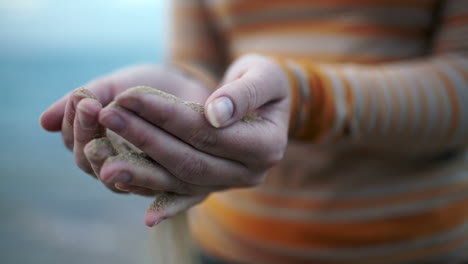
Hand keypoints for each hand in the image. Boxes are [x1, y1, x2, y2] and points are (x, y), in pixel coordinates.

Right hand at [39, 64, 212, 192]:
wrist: (189, 89)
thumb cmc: (147, 89)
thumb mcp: (115, 87)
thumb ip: (85, 101)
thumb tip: (43, 123)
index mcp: (98, 143)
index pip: (75, 141)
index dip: (74, 120)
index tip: (83, 97)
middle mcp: (115, 165)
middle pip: (89, 163)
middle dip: (87, 134)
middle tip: (92, 108)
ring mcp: (139, 178)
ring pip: (114, 180)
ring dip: (107, 161)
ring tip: (103, 141)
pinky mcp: (168, 186)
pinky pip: (154, 193)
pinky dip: (144, 192)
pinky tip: (136, 185)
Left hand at [96, 54, 290, 224]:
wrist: (268, 104)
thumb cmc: (265, 82)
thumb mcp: (262, 76)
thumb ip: (243, 94)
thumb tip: (214, 114)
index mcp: (266, 145)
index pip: (208, 132)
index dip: (169, 116)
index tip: (131, 97)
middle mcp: (250, 172)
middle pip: (190, 160)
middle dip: (146, 138)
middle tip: (108, 117)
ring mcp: (230, 183)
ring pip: (181, 181)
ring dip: (141, 170)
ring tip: (102, 159)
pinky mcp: (214, 186)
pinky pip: (184, 197)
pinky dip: (161, 204)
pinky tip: (137, 208)